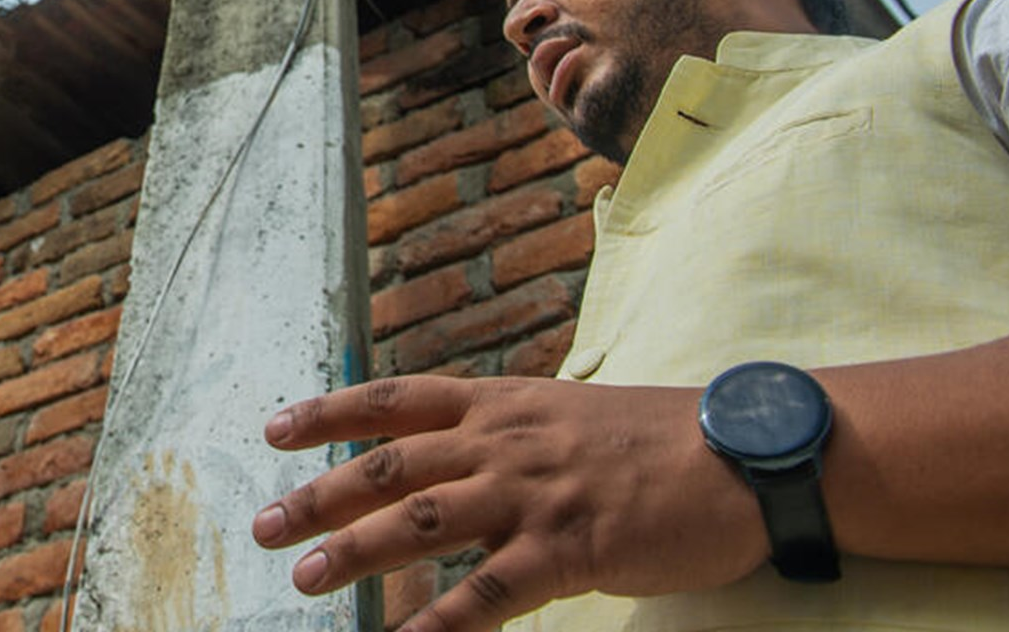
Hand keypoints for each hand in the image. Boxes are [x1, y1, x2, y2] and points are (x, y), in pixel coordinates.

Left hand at [250, 374, 765, 629]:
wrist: (745, 455)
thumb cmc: (661, 438)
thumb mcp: (567, 412)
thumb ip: (507, 428)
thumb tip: (457, 448)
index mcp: (501, 402)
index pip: (394, 399)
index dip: (329, 414)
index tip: (273, 431)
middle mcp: (504, 440)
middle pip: (389, 464)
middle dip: (319, 495)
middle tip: (264, 526)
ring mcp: (534, 493)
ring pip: (421, 521)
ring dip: (356, 552)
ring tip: (304, 578)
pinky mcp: (572, 550)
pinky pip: (490, 591)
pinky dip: (441, 621)